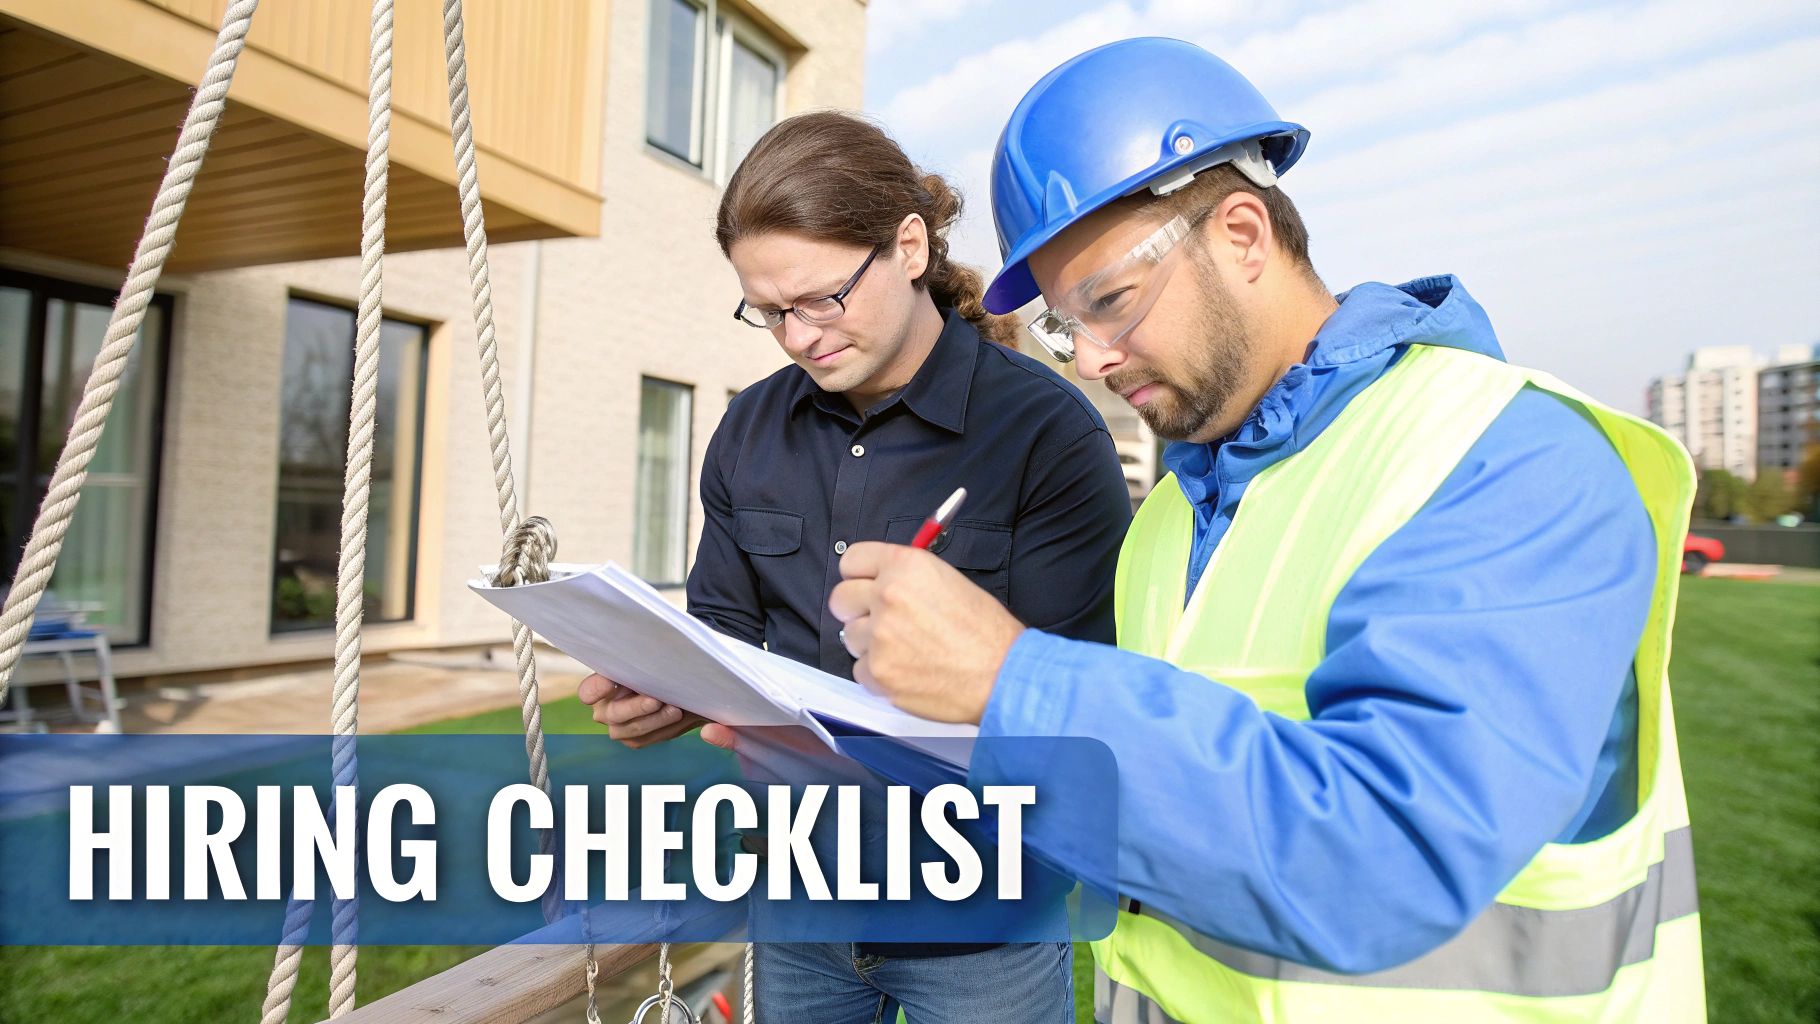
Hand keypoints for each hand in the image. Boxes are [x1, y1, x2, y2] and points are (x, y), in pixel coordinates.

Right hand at [576, 674, 734, 748]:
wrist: (671, 689)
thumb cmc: (649, 668)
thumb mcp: (639, 662)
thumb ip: (631, 663)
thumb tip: (635, 660)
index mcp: (597, 689)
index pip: (588, 691)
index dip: (597, 689)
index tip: (610, 683)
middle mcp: (604, 711)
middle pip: (615, 714)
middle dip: (637, 707)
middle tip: (656, 701)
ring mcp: (619, 728)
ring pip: (633, 730)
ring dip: (656, 720)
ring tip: (675, 710)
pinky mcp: (636, 739)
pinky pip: (648, 738)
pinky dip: (664, 728)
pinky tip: (678, 717)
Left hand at [828, 542, 1024, 723]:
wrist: (1002, 674)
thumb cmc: (986, 632)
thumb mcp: (949, 581)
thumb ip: (907, 577)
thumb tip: (880, 579)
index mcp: (906, 566)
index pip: (851, 560)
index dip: (859, 574)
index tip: (864, 585)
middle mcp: (888, 596)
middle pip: (840, 598)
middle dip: (856, 610)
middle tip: (879, 620)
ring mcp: (880, 636)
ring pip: (850, 637)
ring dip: (870, 645)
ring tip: (905, 650)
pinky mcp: (879, 673)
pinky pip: (860, 671)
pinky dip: (879, 674)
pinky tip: (907, 671)